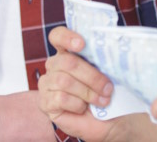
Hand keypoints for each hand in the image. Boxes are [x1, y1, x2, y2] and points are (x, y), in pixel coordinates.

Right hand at [38, 26, 119, 140]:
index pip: (58, 36)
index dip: (67, 37)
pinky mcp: (45, 102)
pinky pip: (60, 98)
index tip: (82, 44)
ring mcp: (47, 84)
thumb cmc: (107, 93)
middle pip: (67, 62)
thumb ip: (104, 60)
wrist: (108, 121)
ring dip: (87, 92)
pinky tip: (83, 108)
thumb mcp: (109, 73)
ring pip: (64, 81)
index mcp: (68, 52)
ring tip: (102, 100)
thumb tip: (112, 51)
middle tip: (108, 88)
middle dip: (92, 76)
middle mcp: (54, 65)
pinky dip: (77, 104)